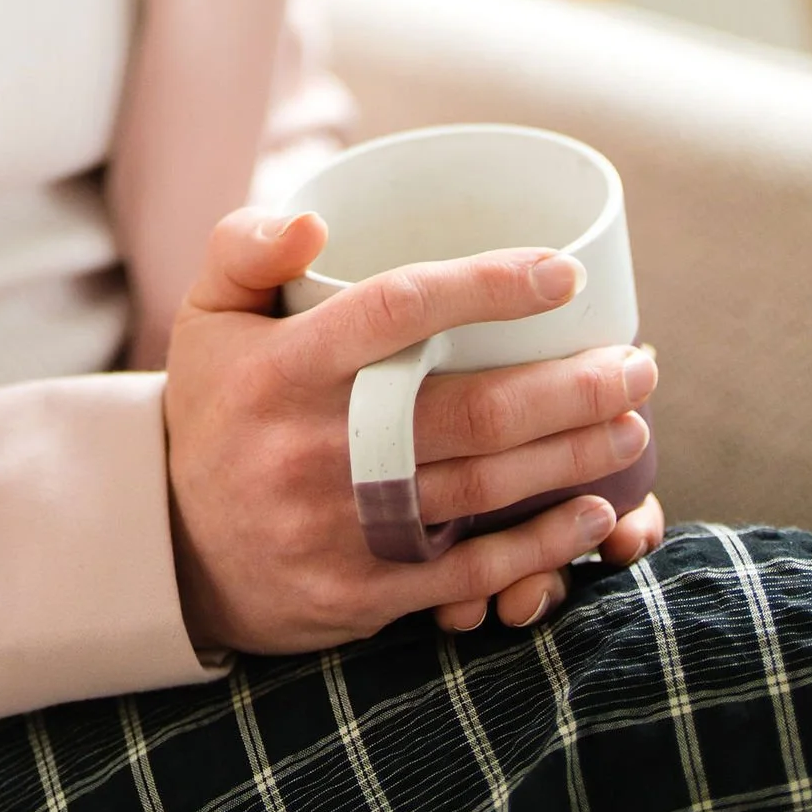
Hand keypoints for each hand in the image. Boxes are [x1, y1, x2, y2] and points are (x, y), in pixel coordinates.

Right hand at [163, 209, 658, 655]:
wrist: (174, 545)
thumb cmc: (216, 406)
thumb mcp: (206, 312)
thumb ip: (247, 245)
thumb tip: (316, 218)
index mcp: (283, 366)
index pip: (398, 310)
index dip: (488, 287)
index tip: (563, 273)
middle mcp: (314, 445)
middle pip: (467, 410)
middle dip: (570, 386)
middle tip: (637, 363)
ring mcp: (341, 526)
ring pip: (480, 487)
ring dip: (573, 457)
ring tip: (633, 424)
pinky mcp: (362, 593)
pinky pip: (467, 569)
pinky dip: (539, 546)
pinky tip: (594, 513)